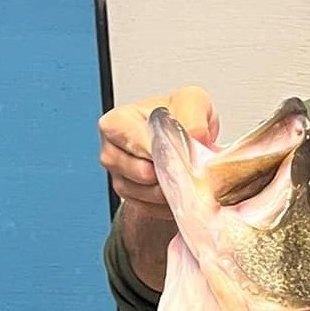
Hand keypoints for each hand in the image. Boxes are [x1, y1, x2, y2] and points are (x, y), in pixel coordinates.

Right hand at [98, 84, 219, 220]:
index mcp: (118, 122)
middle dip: (167, 172)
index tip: (178, 153)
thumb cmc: (179, 117)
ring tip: (189, 177)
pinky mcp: (132, 198)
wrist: (184, 140)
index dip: (158, 150)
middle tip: (188, 169)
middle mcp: (113, 151)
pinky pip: (149, 208)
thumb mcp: (192, 102)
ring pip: (143, 193)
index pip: (131, 140)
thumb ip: (194, 116)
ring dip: (170, 189)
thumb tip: (196, 136)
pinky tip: (182, 191)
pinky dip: (169, 203)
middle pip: (137, 171)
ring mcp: (120, 177)